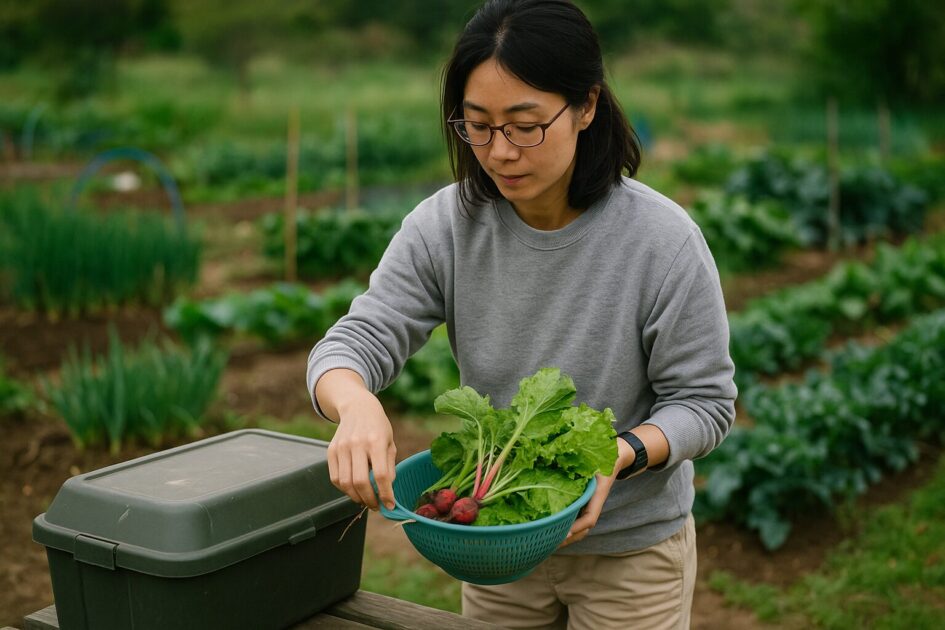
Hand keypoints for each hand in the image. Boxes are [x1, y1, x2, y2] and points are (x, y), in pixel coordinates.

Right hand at [326, 391, 396, 510]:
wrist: (357, 407)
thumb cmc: (378, 427)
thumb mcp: (390, 443)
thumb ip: (389, 467)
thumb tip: (387, 492)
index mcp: (376, 441)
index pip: (380, 474)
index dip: (386, 494)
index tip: (390, 505)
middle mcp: (357, 444)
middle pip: (360, 481)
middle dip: (369, 499)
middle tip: (376, 506)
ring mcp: (341, 447)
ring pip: (345, 483)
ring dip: (356, 497)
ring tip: (365, 500)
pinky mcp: (331, 451)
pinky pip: (335, 478)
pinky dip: (344, 489)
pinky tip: (354, 489)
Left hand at [558, 434, 634, 547]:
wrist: (616, 455)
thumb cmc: (603, 455)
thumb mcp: (593, 457)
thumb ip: (578, 460)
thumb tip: (554, 457)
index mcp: (598, 493)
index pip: (590, 517)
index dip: (577, 527)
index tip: (563, 534)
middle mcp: (595, 502)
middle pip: (584, 529)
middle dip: (568, 538)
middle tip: (548, 544)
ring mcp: (592, 504)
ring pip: (582, 528)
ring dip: (567, 536)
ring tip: (548, 542)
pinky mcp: (588, 504)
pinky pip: (580, 520)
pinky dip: (568, 528)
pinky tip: (553, 529)